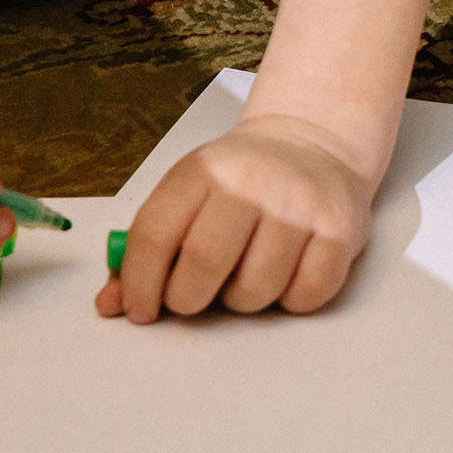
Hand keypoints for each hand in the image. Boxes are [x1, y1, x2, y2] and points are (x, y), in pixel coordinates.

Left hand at [97, 114, 376, 322]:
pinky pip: (305, 296)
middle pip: (202, 266)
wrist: (314, 143)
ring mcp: (300, 206)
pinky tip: (285, 275)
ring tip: (246, 276)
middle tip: (191, 299)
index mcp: (203, 170)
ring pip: (255, 291)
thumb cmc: (244, 180)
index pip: (155, 236)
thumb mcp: (190, 194)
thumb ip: (149, 249)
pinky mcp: (340, 231)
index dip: (139, 284)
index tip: (140, 309)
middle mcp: (252, 182)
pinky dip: (290, 300)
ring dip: (242, 301)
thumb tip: (111, 305)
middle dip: (187, 299)